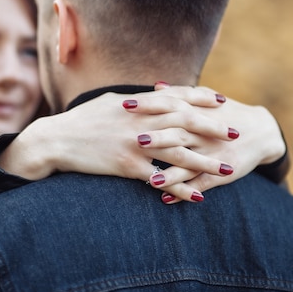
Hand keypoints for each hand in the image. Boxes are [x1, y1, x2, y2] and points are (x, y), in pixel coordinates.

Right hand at [0, 85, 237, 201]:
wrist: (56, 139)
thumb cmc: (82, 119)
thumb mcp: (109, 101)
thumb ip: (135, 100)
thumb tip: (152, 95)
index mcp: (138, 103)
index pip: (176, 97)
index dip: (200, 98)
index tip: (221, 101)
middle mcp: (141, 120)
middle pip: (186, 122)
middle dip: (213, 127)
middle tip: (236, 132)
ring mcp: (136, 143)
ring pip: (179, 152)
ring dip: (206, 161)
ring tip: (228, 169)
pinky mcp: (127, 166)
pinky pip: (160, 179)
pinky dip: (180, 189)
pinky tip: (197, 197)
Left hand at [133, 84, 286, 203]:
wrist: (263, 131)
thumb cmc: (228, 113)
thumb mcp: (207, 100)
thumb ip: (180, 94)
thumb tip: (155, 85)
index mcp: (197, 112)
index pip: (169, 105)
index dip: (148, 105)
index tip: (125, 104)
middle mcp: (204, 132)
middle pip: (178, 133)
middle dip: (158, 137)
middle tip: (135, 139)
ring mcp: (212, 153)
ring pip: (189, 163)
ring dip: (170, 172)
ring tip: (149, 179)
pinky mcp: (221, 172)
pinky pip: (201, 184)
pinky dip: (184, 191)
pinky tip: (166, 199)